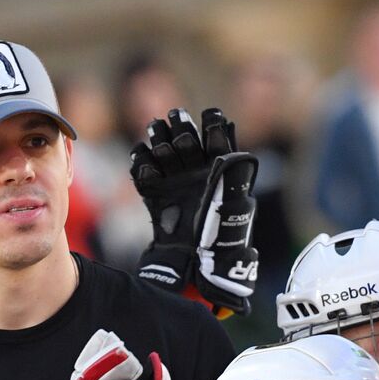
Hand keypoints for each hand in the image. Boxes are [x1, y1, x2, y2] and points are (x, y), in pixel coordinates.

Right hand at [131, 108, 258, 317]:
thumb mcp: (235, 205)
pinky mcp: (156, 196)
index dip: (213, 127)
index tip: (211, 116)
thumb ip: (235, 178)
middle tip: (175, 116)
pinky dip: (141, 164)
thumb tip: (238, 153)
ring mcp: (175, 184)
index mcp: (219, 172)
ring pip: (165, 154)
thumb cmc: (222, 236)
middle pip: (187, 142)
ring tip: (155, 128)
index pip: (217, 142)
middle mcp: (197, 174)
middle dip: (181, 128)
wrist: (196, 263)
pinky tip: (140, 155)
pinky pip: (145, 176)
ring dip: (159, 139)